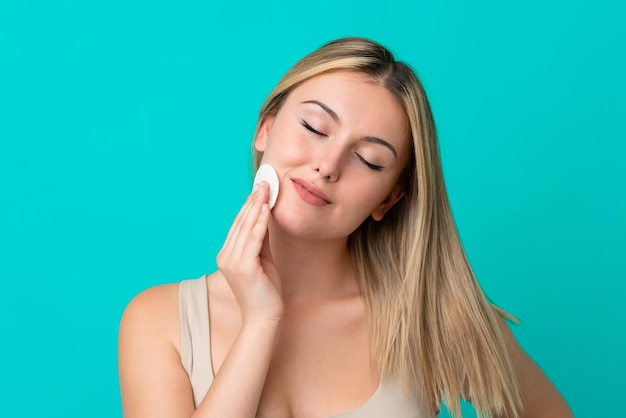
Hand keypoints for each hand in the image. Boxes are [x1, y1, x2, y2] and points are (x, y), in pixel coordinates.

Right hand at [216, 182, 282, 322]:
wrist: (264, 318)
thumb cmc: (265, 291)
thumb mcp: (263, 259)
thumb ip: (261, 239)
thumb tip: (265, 216)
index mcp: (227, 255)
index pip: (238, 225)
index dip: (249, 205)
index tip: (260, 188)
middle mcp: (226, 256)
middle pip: (241, 222)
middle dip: (253, 200)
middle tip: (264, 182)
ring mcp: (232, 261)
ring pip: (246, 227)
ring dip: (257, 205)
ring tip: (267, 189)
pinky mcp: (243, 266)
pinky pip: (253, 238)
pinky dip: (260, 221)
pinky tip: (266, 208)